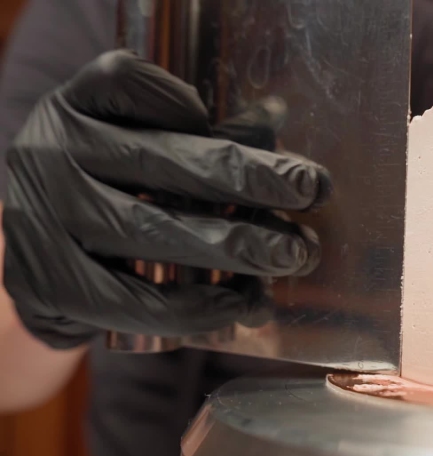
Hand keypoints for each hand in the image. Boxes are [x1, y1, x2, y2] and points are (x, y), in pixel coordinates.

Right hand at [3, 50, 331, 348]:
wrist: (33, 256)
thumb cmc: (106, 183)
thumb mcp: (132, 140)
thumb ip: (194, 133)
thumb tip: (275, 118)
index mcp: (76, 106)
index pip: (131, 84)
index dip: (188, 104)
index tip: (254, 123)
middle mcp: (53, 154)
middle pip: (163, 162)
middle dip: (251, 178)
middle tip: (311, 189)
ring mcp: (48, 219)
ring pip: (155, 230)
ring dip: (240, 246)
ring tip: (295, 254)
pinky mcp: (53, 283)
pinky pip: (135, 300)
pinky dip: (199, 305)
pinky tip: (245, 302)